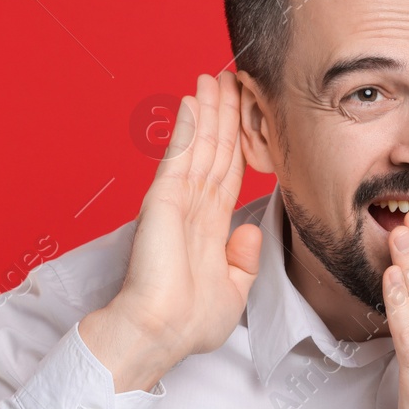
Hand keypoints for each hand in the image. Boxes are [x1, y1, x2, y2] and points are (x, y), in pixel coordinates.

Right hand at [82, 72, 260, 385]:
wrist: (159, 333)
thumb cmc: (188, 323)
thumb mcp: (234, 292)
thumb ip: (244, 260)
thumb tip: (249, 232)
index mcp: (209, 227)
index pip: (229, 173)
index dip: (239, 142)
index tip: (246, 114)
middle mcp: (193, 208)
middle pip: (216, 149)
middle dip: (226, 113)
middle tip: (233, 77)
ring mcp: (177, 200)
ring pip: (201, 144)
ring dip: (210, 109)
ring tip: (217, 76)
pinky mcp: (164, 199)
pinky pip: (180, 155)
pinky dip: (188, 125)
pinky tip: (194, 100)